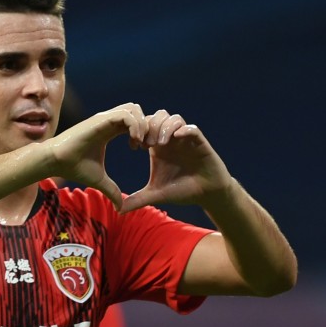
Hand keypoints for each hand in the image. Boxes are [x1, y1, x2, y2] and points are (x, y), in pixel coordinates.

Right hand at [47, 103, 147, 209]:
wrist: (56, 161)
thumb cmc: (74, 168)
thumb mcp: (99, 181)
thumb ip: (111, 190)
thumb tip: (120, 208)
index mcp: (109, 131)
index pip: (134, 122)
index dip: (143, 133)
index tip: (143, 149)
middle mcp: (108, 121)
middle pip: (137, 111)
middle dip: (146, 126)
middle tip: (146, 144)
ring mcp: (104, 118)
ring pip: (134, 108)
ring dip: (142, 124)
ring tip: (140, 142)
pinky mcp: (100, 120)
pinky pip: (126, 114)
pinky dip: (135, 126)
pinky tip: (133, 142)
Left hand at [120, 110, 234, 212]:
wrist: (206, 194)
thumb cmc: (182, 191)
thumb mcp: (156, 195)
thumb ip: (137, 200)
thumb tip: (119, 210)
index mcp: (158, 147)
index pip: (145, 126)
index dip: (136, 132)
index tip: (133, 147)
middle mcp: (171, 140)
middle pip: (158, 116)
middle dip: (149, 126)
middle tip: (146, 144)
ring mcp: (186, 140)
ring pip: (174, 118)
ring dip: (164, 128)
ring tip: (159, 145)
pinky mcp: (200, 143)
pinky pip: (192, 128)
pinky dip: (183, 130)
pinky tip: (176, 139)